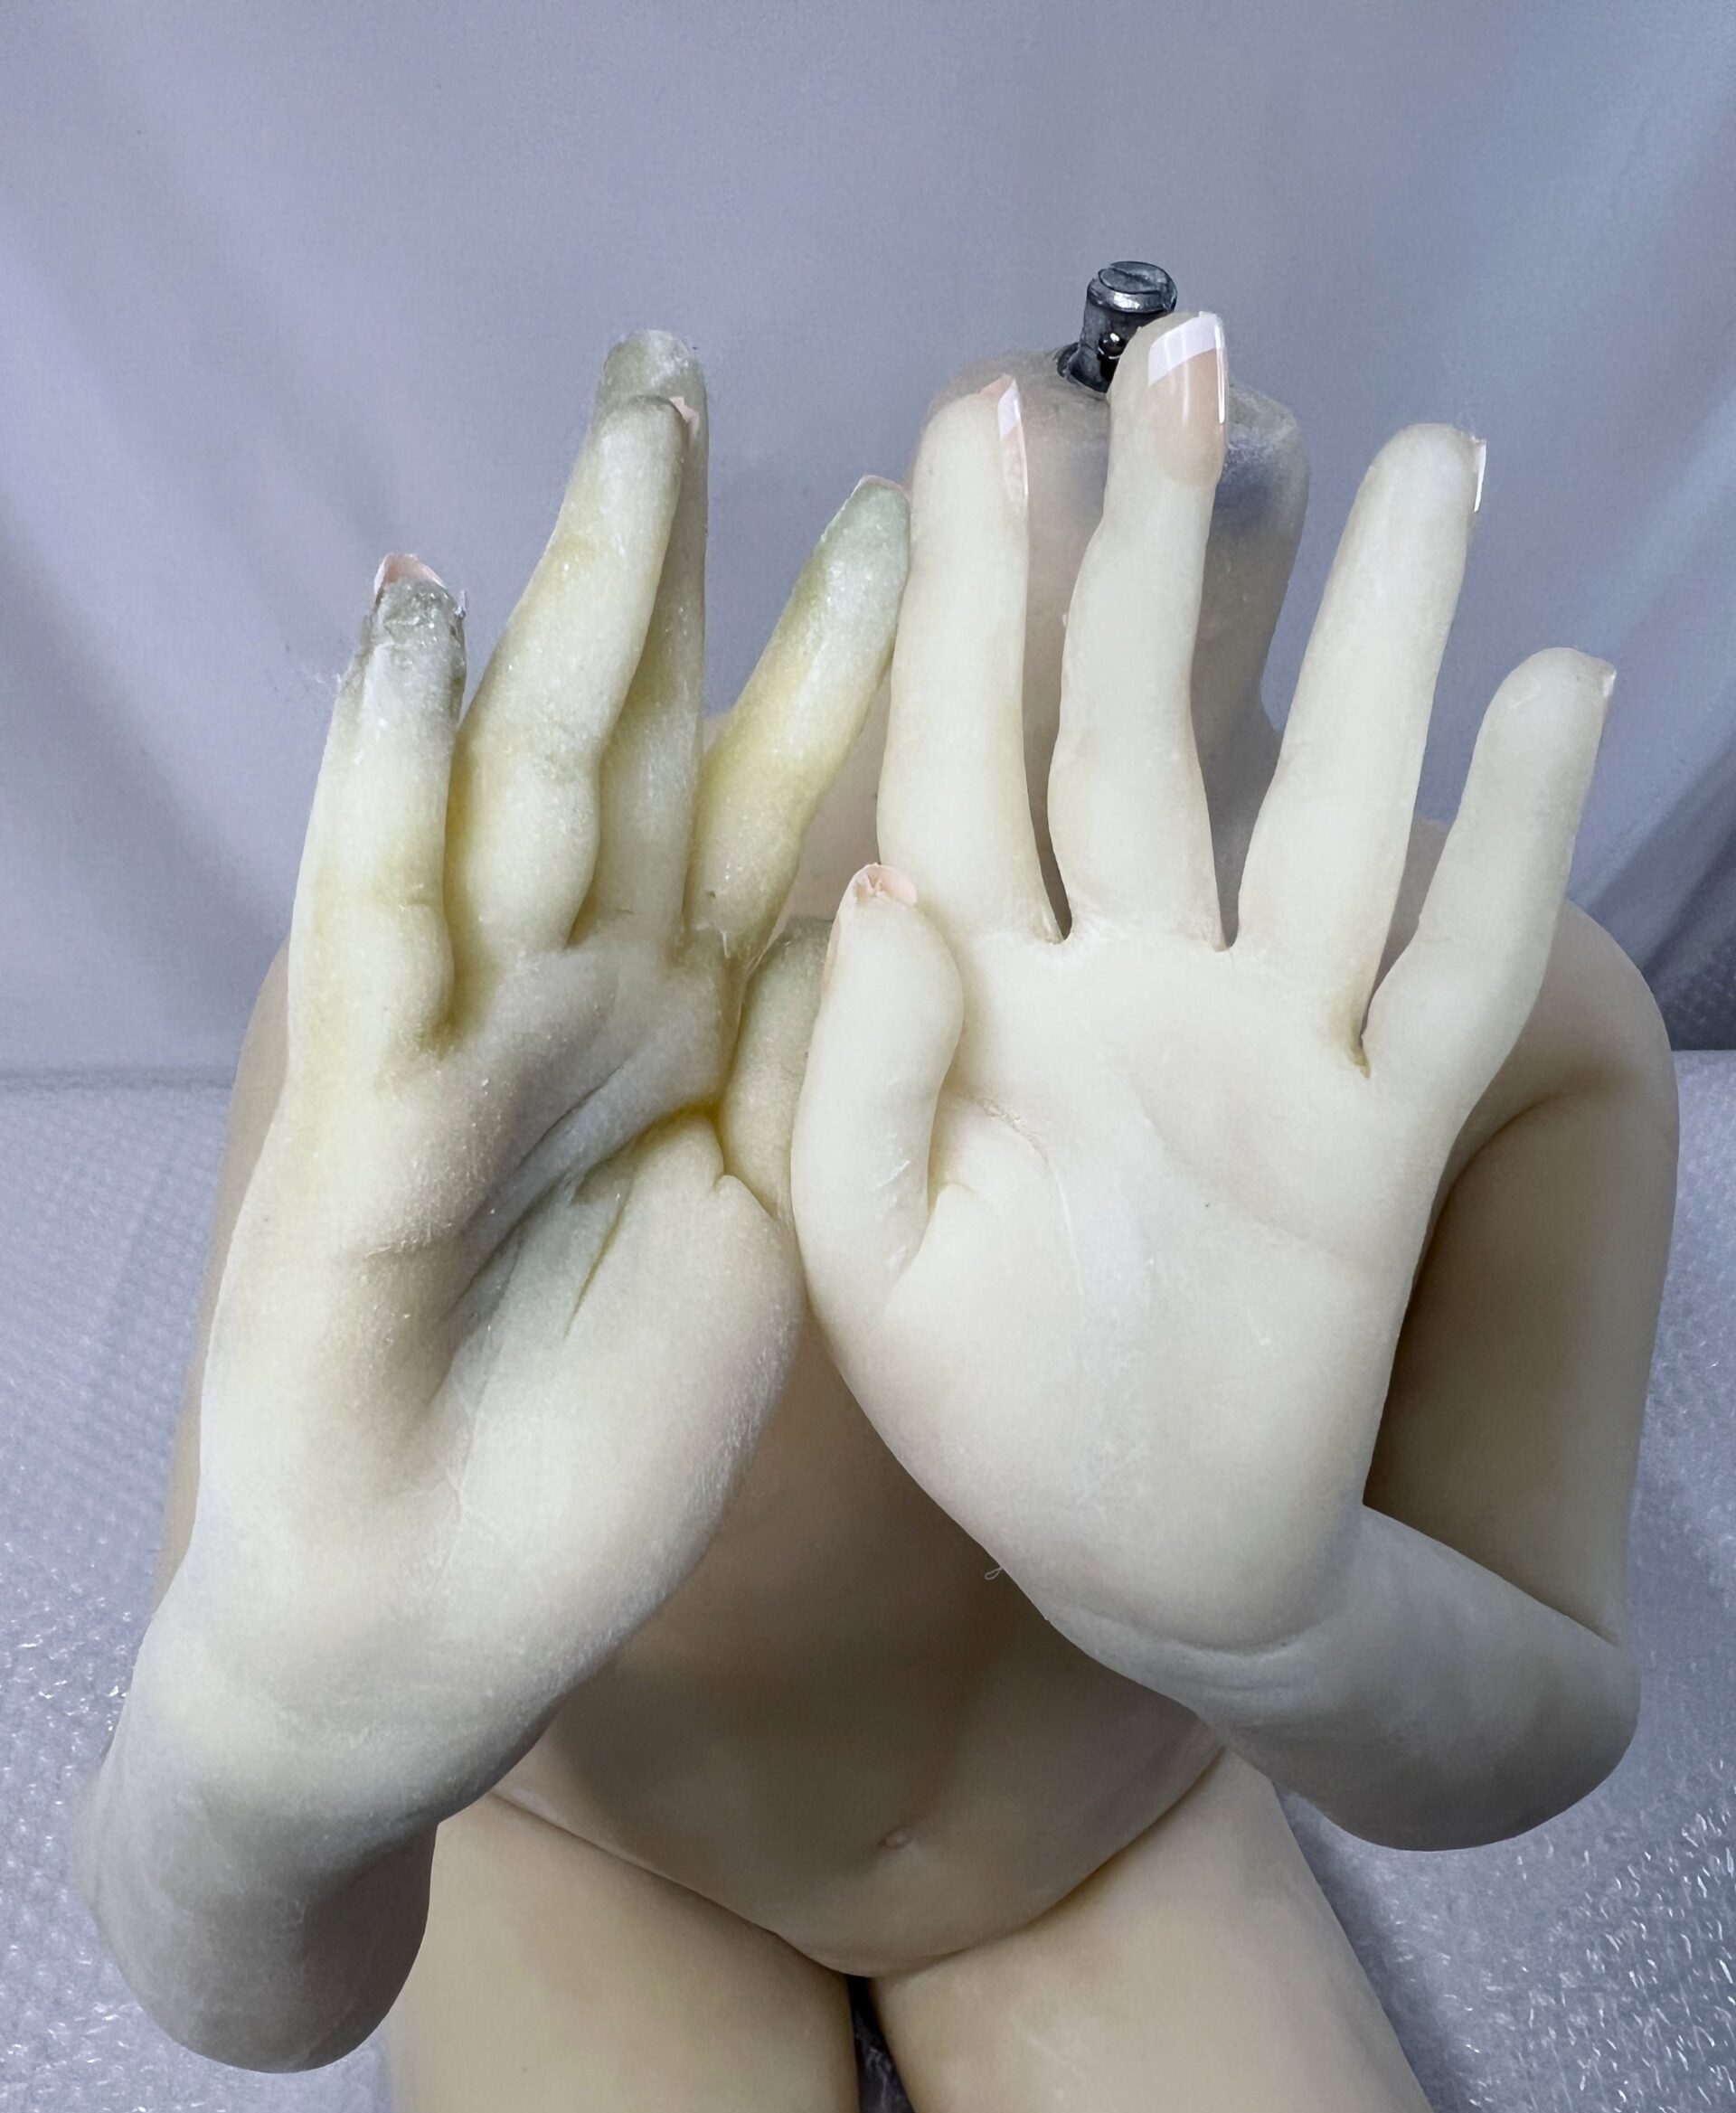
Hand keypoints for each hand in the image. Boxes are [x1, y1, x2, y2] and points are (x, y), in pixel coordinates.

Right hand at [155, 330, 907, 1848]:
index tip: (924, 509)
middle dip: (674, 570)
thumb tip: (896, 908)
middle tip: (702, 375)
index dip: (837, 664)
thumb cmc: (594, 1448)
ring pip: (516, 792)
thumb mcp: (769, 1240)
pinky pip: (382, 924)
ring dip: (564, 613)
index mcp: (679, 1039)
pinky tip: (424, 632)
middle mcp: (571, 1005)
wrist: (431, 1622)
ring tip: (621, 438)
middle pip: (635, 752)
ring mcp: (460, 1042)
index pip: (762, 817)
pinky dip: (392, 777)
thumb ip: (819, 1074)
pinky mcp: (358, 1120)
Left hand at [793, 313, 1610, 1665]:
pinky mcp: (1377, 1142)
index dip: (968, 601)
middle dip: (1158, 562)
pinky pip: (1457, 980)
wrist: (1129, 1551)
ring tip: (1425, 467)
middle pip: (1146, 740)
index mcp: (976, 1006)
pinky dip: (1514, 854)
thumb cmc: (977, 1408)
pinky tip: (1559, 690)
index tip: (973, 423)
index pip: (960, 762)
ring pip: (1331, 815)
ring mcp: (1265, 1053)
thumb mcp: (855, 1267)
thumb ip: (852, 1081)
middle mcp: (1129, 988)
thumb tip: (884, 878)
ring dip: (1376, 650)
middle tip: (1185, 360)